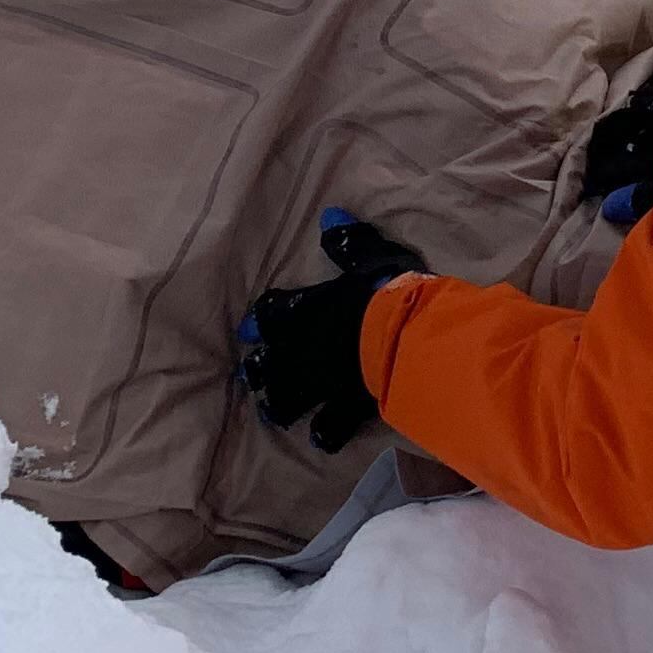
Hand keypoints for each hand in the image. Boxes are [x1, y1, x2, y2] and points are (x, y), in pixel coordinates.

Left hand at [234, 209, 428, 449]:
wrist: (401, 338)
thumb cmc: (384, 289)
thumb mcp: (369, 254)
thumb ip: (348, 240)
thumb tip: (328, 213)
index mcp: (306, 310)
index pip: (273, 313)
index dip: (262, 319)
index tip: (251, 327)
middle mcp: (303, 350)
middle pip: (269, 362)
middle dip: (259, 368)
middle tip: (251, 371)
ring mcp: (320, 382)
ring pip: (287, 397)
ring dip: (277, 402)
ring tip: (269, 410)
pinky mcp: (343, 406)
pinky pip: (329, 425)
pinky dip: (323, 433)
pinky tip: (317, 438)